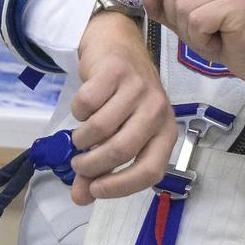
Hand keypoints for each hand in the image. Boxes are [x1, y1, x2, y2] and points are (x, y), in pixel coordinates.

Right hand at [70, 11, 175, 204]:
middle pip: (121, 150)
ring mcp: (139, 88)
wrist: (117, 46)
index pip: (151, 170)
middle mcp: (158, 109)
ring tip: (81, 134)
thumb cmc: (122, 98)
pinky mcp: (116, 72)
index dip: (120, 187)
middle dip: (91, 164)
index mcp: (166, 130)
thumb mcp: (120, 134)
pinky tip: (86, 105)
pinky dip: (77, 111)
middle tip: (79, 162)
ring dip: (81, 138)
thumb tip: (80, 197)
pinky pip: (86, 105)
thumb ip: (101, 169)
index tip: (94, 189)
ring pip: (100, 129)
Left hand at [115, 0, 244, 100]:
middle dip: (175, 10)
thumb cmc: (230, 35)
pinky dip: (201, 37)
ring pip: (182, 3)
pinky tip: (219, 39)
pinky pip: (196, 19)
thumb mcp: (190, 18)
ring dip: (189, 28)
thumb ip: (164, 3)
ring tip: (212, 34)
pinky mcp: (239, 0)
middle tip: (199, 26)